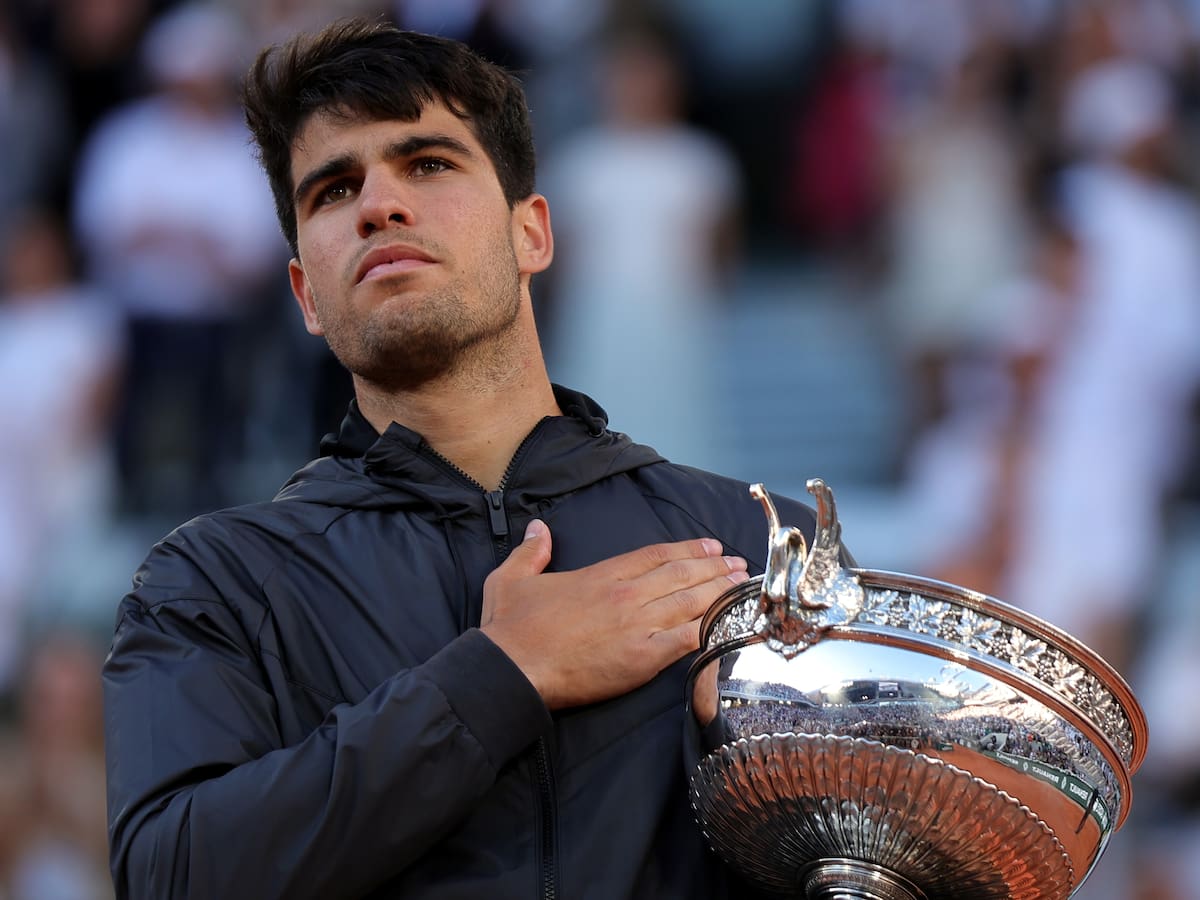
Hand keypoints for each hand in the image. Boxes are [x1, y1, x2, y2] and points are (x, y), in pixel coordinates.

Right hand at [480, 519, 747, 709]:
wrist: (512, 668)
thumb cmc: (511, 628)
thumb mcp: (512, 578)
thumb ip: (530, 551)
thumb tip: (538, 529)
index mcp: (603, 574)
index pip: (657, 555)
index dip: (688, 549)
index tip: (712, 547)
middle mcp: (627, 595)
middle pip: (683, 575)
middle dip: (717, 568)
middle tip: (741, 566)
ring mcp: (638, 626)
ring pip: (692, 602)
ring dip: (723, 592)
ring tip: (745, 587)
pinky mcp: (643, 658)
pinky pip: (689, 640)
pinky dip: (713, 629)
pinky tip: (732, 624)